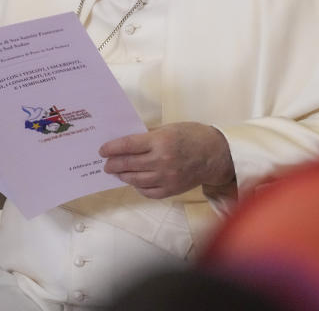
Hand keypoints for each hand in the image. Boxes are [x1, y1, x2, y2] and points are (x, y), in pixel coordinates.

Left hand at [99, 122, 235, 198]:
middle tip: (106, 164)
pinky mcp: (171, 190)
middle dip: (114, 164)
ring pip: (136, 180)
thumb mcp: (169, 128)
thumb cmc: (193, 136)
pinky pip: (148, 191)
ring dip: (123, 176)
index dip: (112, 148)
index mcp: (160, 141)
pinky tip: (135, 182)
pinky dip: (138, 187)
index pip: (128, 145)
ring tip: (118, 172)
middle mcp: (162, 160)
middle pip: (129, 164)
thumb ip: (148, 135)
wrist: (216, 154)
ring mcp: (166, 178)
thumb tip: (127, 142)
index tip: (102, 150)